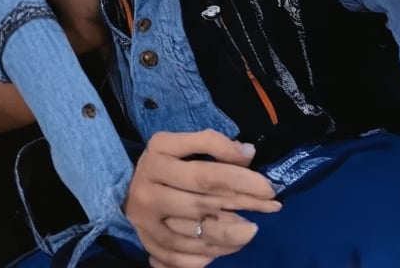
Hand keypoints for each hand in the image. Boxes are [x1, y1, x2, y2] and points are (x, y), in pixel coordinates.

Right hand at [124, 130, 280, 267]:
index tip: (267, 185)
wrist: (127, 191)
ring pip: (196, 231)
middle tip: (272, 206)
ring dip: (230, 233)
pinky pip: (185, 255)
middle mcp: (148, 183)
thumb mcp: (183, 145)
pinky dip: (211, 254)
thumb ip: (213, 145)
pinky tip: (231, 247)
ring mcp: (146, 217)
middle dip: (243, 203)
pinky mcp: (148, 242)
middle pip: (204, 199)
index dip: (239, 177)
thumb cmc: (166, 165)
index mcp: (158, 152)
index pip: (204, 168)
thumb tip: (248, 153)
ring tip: (253, 229)